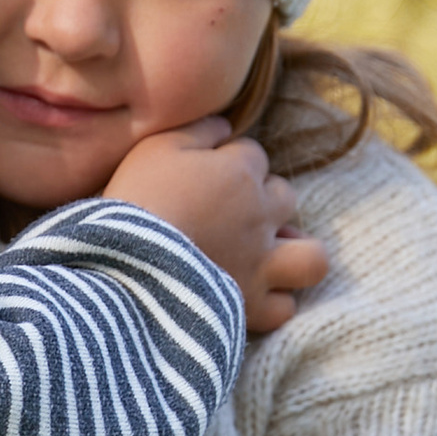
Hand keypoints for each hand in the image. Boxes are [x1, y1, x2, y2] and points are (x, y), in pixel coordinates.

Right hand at [104, 126, 323, 337]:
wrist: (125, 265)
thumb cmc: (136, 201)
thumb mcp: (156, 147)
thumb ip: (199, 130)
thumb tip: (225, 127)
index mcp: (240, 172)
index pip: (253, 153)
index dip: (229, 161)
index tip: (202, 176)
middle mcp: (261, 215)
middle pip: (284, 196)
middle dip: (265, 200)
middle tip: (233, 214)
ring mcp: (262, 264)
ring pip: (311, 256)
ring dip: (294, 251)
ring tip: (270, 255)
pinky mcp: (250, 306)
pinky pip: (284, 308)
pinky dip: (274, 301)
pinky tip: (252, 294)